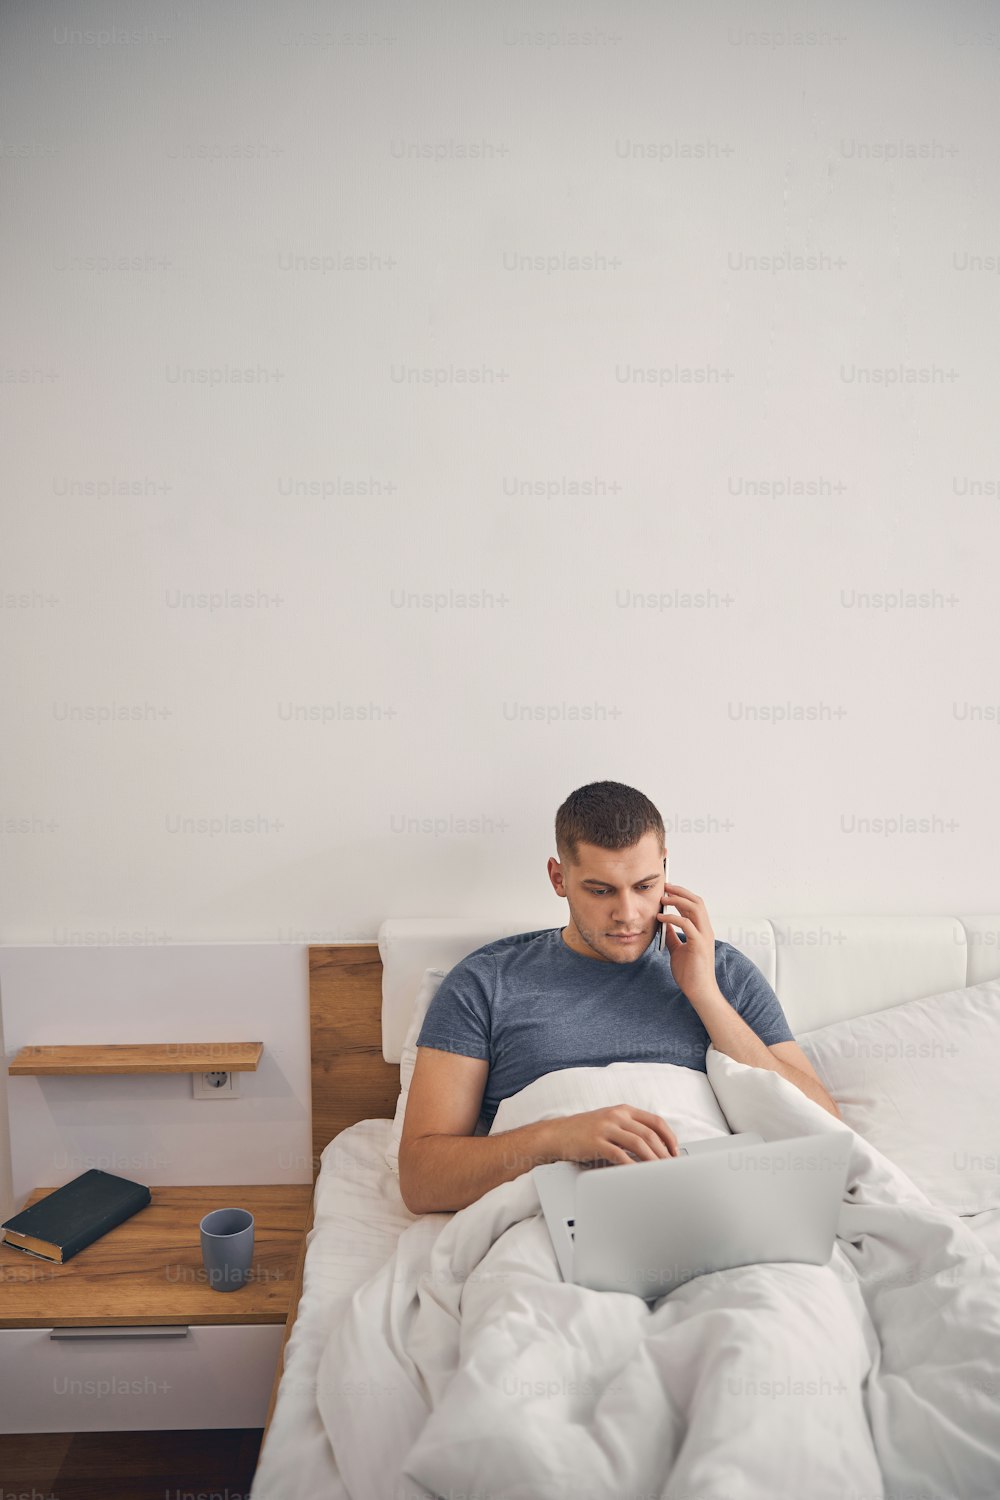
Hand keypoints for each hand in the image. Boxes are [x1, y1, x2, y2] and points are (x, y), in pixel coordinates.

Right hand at [548, 1105, 679, 1166]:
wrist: (557, 1134)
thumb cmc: (585, 1132)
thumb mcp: (610, 1123)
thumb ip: (630, 1129)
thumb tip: (655, 1147)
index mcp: (624, 1110)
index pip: (655, 1121)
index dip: (670, 1137)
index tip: (676, 1152)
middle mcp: (617, 1116)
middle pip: (650, 1134)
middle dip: (664, 1152)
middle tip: (671, 1168)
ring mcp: (606, 1128)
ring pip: (639, 1143)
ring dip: (653, 1160)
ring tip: (659, 1172)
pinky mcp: (596, 1142)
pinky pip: (620, 1155)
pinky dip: (632, 1166)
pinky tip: (638, 1174)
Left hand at [658, 883, 718, 1005]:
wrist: (699, 991)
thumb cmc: (690, 973)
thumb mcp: (677, 950)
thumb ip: (673, 937)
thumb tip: (664, 925)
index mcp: (702, 931)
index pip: (695, 905)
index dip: (682, 895)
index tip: (668, 890)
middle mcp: (706, 930)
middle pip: (697, 902)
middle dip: (680, 891)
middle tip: (665, 887)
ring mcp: (704, 936)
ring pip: (695, 908)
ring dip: (678, 900)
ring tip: (662, 899)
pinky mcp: (699, 944)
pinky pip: (686, 924)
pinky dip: (672, 918)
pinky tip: (660, 918)